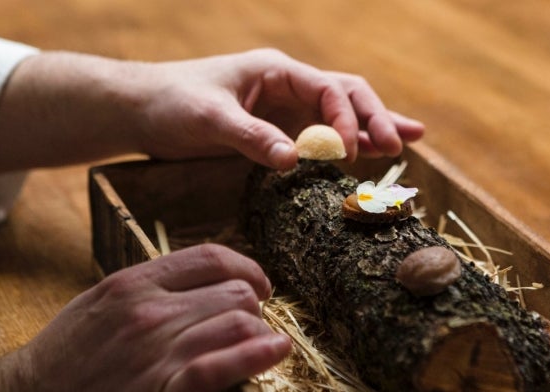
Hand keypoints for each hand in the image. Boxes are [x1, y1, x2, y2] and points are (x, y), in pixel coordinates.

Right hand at [0, 244, 290, 391]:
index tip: (258, 286)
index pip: (210, 257)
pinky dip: (260, 355)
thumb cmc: (58, 364)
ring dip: (262, 333)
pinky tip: (276, 353)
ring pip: (239, 320)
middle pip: (235, 290)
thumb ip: (144, 292)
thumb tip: (189, 288)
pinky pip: (226, 363)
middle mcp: (150, 310)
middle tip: (257, 325)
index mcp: (134, 284)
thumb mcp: (97, 307)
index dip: (246, 269)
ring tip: (262, 346)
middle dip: (256, 307)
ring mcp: (159, 350)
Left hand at [135, 48, 424, 167]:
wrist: (141, 111)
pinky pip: (319, 139)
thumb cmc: (170, 103)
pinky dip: (346, 146)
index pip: (327, 89)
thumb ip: (250, 136)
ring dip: (372, 128)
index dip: (346, 119)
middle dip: (375, 118)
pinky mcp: (277, 133)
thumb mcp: (208, 118)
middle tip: (402, 144)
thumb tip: (294, 161)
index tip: (349, 152)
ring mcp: (285, 111)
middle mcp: (287, 88)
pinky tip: (367, 155)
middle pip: (346, 96)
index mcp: (276, 72)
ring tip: (409, 142)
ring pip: (340, 116)